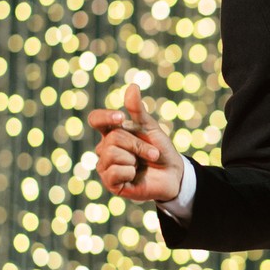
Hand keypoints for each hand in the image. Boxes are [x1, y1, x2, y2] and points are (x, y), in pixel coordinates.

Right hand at [86, 81, 184, 203]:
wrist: (173, 175)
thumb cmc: (160, 150)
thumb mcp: (150, 128)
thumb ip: (138, 110)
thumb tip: (132, 86)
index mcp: (111, 133)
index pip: (96, 119)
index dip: (105, 116)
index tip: (120, 117)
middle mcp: (104, 149)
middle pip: (112, 138)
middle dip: (137, 144)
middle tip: (151, 153)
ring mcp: (106, 167)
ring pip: (111, 154)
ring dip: (134, 157)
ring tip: (142, 164)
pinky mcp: (111, 183)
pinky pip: (114, 172)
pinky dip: (130, 172)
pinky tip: (135, 176)